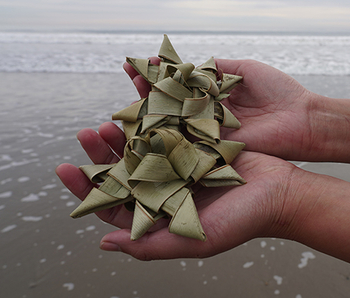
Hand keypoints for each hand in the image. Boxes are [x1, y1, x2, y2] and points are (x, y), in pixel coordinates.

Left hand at [56, 122, 303, 259]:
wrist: (282, 192)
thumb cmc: (243, 221)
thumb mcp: (196, 240)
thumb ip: (151, 246)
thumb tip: (104, 244)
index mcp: (161, 214)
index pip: (114, 203)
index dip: (87, 188)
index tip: (67, 168)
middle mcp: (166, 188)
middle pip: (124, 169)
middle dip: (102, 152)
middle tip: (89, 131)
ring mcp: (181, 164)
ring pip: (143, 145)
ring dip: (125, 129)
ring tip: (111, 114)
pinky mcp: (198, 143)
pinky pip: (170, 127)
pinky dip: (155, 115)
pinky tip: (142, 102)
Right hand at [124, 58, 320, 160]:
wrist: (302, 120)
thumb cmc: (279, 92)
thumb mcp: (245, 69)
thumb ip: (216, 67)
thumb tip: (188, 64)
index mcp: (213, 97)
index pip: (179, 85)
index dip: (160, 75)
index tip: (140, 62)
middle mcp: (206, 117)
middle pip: (170, 104)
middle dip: (146, 91)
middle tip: (128, 76)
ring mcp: (208, 135)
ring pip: (173, 125)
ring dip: (149, 114)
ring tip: (126, 100)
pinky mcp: (214, 152)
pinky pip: (186, 145)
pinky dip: (165, 138)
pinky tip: (144, 130)